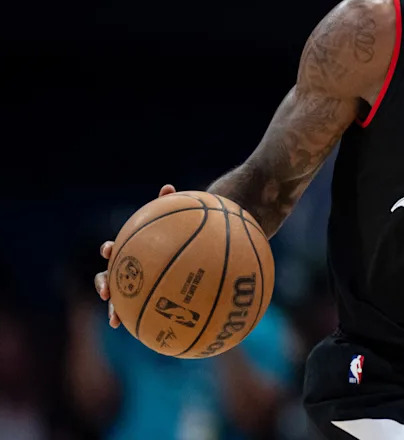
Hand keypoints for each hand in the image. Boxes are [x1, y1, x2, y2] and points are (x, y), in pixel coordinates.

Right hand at [94, 184, 176, 327]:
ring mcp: (133, 285)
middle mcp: (127, 268)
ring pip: (119, 298)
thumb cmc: (177, 233)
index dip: (110, 250)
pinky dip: (140, 319)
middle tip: (105, 292)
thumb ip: (169, 205)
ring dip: (114, 309)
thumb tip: (169, 187)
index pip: (115, 249)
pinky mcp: (144, 298)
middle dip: (103, 285)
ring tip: (115, 320)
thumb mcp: (175, 219)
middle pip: (108, 277)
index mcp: (130, 250)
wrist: (184, 248)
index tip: (109, 251)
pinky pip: (140, 311)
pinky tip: (147, 332)